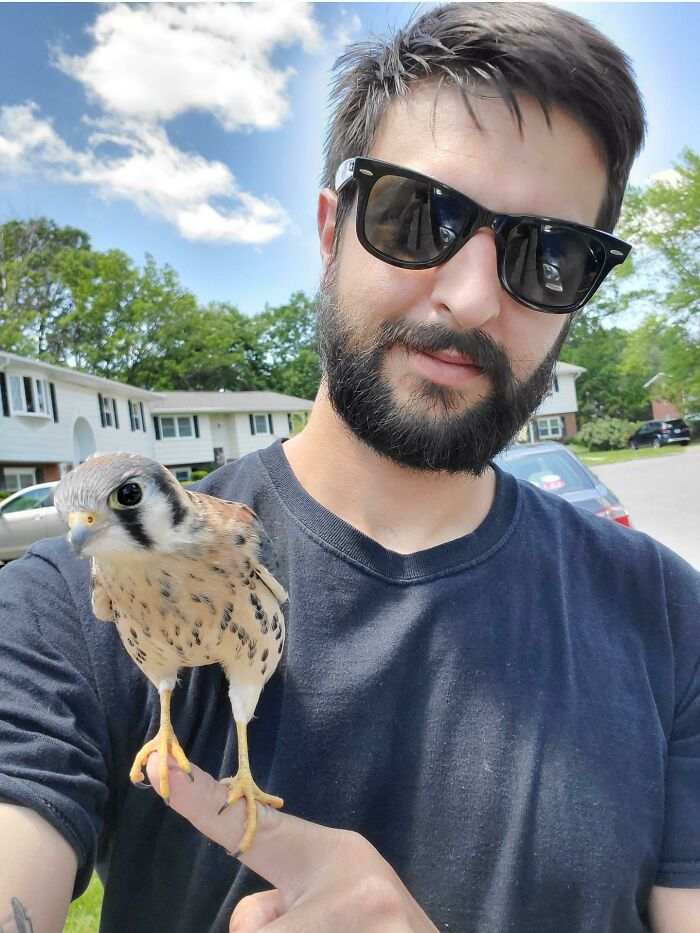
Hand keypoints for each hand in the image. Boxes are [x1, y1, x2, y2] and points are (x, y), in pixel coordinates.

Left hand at [145, 754, 437, 931]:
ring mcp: (368, 921)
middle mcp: (351, 882)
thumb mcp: (334, 905)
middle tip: (326, 928)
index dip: (201, 801)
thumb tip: (251, 924)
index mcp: (329, 854)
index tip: (159, 771)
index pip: (252, 827)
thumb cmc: (376, 925)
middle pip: (253, 929)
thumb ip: (282, 904)